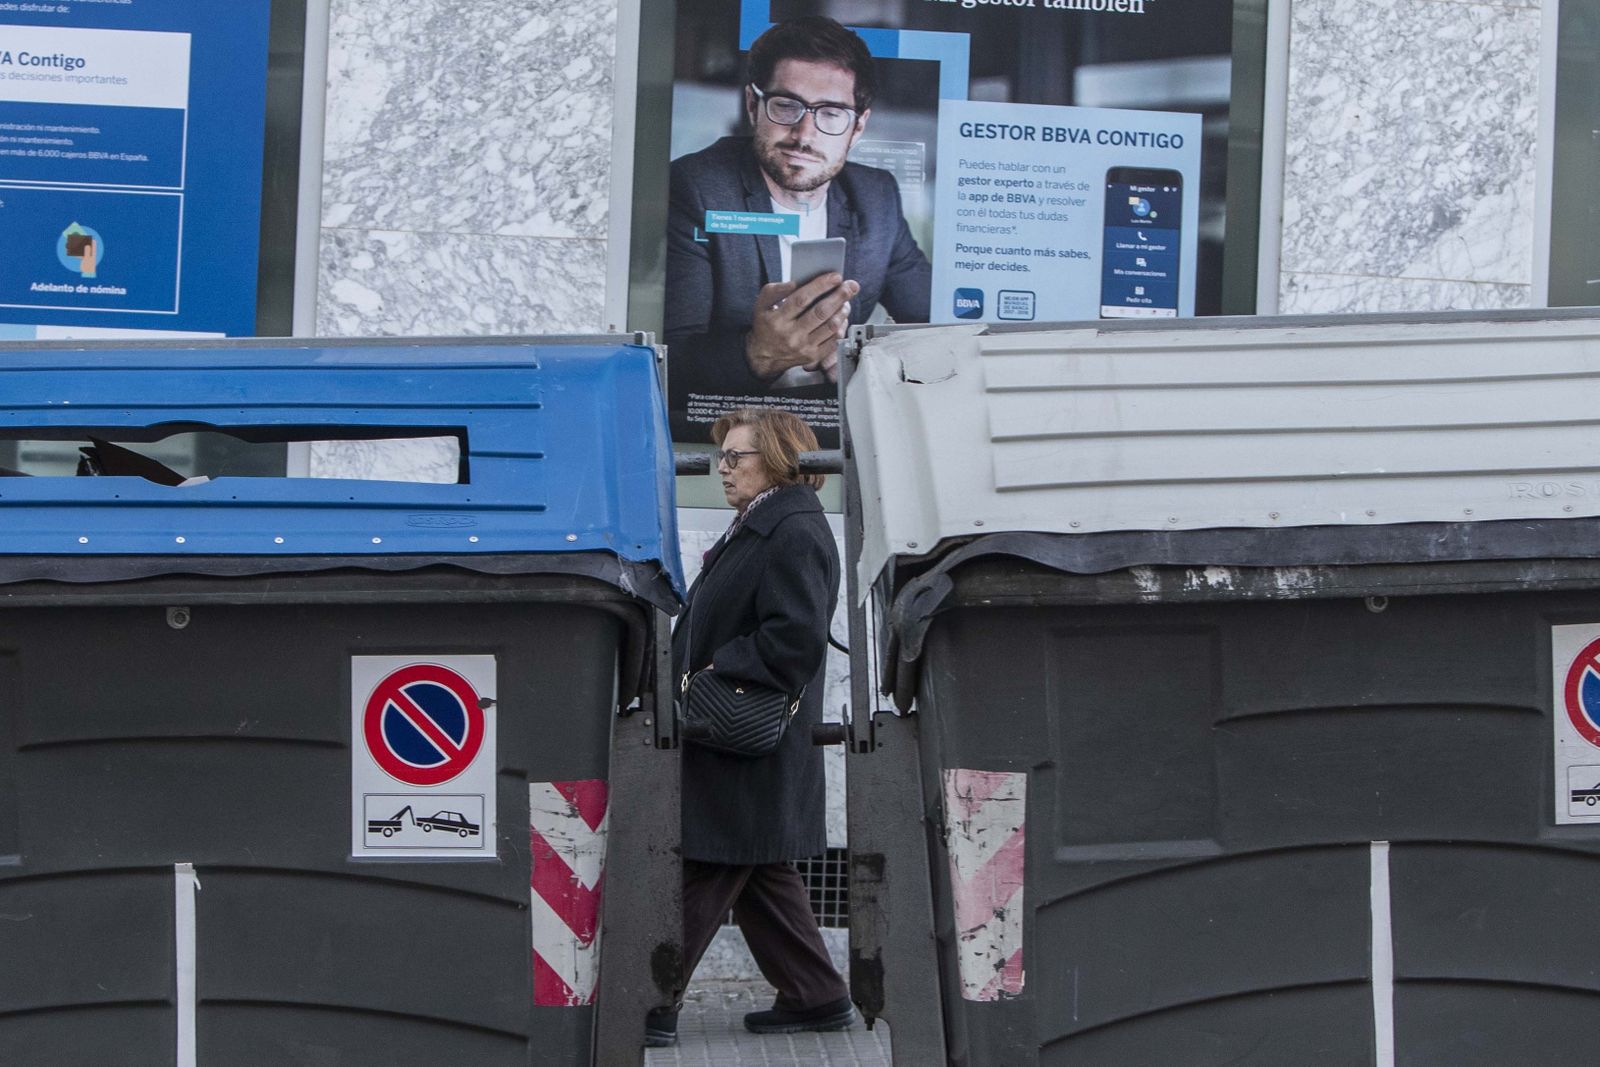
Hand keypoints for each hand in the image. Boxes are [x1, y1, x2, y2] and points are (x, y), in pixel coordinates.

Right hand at [745, 274, 859, 381]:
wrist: (763, 357)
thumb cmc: (765, 327)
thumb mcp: (761, 305)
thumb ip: (774, 290)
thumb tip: (794, 282)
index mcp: (778, 319)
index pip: (802, 299)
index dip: (820, 286)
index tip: (835, 277)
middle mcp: (791, 335)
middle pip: (820, 313)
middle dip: (838, 297)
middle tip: (850, 286)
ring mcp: (804, 347)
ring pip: (830, 327)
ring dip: (842, 311)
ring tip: (847, 300)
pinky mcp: (813, 357)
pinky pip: (833, 341)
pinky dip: (841, 327)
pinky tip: (842, 317)